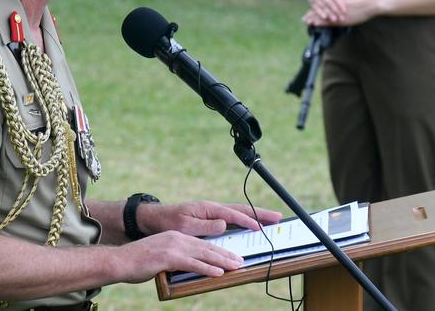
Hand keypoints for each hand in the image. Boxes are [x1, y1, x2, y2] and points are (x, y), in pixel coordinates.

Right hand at [117, 230, 243, 281]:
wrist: (121, 260)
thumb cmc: (139, 262)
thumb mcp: (161, 256)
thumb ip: (176, 259)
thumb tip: (188, 267)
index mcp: (175, 237)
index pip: (202, 243)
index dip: (218, 249)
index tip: (231, 255)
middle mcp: (177, 238)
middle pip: (206, 247)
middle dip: (225, 254)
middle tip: (240, 261)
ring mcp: (173, 247)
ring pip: (203, 254)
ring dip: (222, 261)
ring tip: (236, 266)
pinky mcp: (169, 257)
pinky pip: (192, 263)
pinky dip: (207, 268)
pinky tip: (218, 272)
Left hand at [137, 200, 281, 237]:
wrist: (156, 218)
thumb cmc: (169, 222)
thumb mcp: (185, 225)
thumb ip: (205, 225)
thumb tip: (224, 223)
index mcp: (207, 208)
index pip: (233, 214)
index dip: (249, 220)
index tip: (262, 226)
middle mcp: (212, 208)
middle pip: (240, 209)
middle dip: (260, 213)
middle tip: (278, 217)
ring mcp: (212, 212)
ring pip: (238, 213)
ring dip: (256, 216)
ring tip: (272, 219)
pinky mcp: (211, 218)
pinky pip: (232, 218)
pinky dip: (245, 220)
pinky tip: (253, 224)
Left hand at [304, 0, 379, 26]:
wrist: (371, 3)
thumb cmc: (363, 0)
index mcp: (337, 0)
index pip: (324, 4)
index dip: (316, 8)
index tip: (309, 11)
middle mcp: (334, 6)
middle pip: (321, 10)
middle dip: (312, 15)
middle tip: (303, 19)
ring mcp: (337, 12)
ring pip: (323, 16)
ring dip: (313, 19)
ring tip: (305, 22)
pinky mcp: (341, 19)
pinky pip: (328, 21)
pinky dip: (321, 22)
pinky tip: (314, 24)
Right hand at [305, 0, 346, 22]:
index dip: (340, 4)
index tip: (345, 11)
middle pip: (329, 3)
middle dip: (336, 11)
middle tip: (342, 18)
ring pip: (323, 7)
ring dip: (329, 14)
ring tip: (335, 20)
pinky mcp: (310, 0)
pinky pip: (315, 8)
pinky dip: (320, 13)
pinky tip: (325, 18)